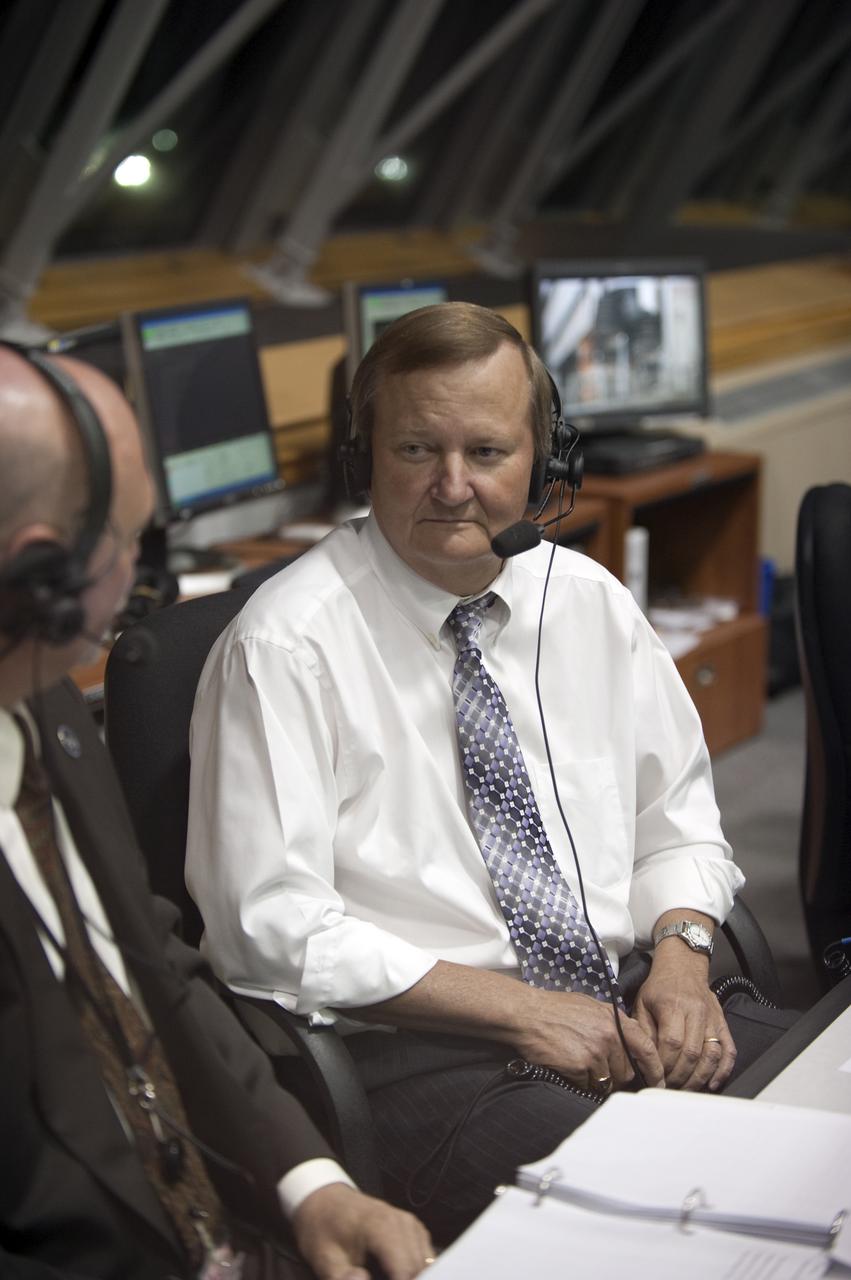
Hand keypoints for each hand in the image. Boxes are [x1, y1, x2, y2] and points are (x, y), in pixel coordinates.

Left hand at [292, 1183, 433, 1279]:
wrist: (324, 1201)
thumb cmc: (323, 1229)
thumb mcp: (323, 1259)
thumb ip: (342, 1278)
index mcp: (381, 1227)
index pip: (406, 1270)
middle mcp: (402, 1222)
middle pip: (419, 1268)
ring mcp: (410, 1223)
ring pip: (426, 1263)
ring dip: (414, 1277)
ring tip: (385, 1278)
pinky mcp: (413, 1229)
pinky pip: (425, 1256)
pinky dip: (416, 1271)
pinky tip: (397, 1276)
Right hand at [514, 988, 664, 1092]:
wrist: (527, 1013)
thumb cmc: (556, 1009)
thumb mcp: (591, 1006)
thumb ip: (613, 1022)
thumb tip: (629, 1042)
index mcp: (615, 1020)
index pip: (646, 1048)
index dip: (655, 1069)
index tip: (658, 1082)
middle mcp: (609, 1036)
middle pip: (626, 1072)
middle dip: (616, 1075)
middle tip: (598, 1068)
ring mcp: (595, 1052)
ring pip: (607, 1082)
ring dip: (596, 1080)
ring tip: (579, 1064)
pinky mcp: (580, 1066)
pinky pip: (587, 1086)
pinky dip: (579, 1081)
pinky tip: (568, 1066)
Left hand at [632, 945, 735, 1090]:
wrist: (683, 966)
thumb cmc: (660, 987)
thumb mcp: (642, 1003)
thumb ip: (643, 1030)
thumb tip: (644, 1059)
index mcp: (673, 1005)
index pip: (672, 1043)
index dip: (665, 1064)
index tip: (656, 1076)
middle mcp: (696, 1012)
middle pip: (692, 1053)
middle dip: (680, 1076)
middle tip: (670, 1088)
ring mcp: (712, 1019)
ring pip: (711, 1055)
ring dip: (699, 1078)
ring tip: (686, 1089)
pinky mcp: (722, 1023)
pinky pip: (729, 1050)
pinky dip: (723, 1070)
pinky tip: (712, 1083)